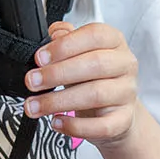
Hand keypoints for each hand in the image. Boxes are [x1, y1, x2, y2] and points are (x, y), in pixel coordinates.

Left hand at [23, 20, 143, 147]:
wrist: (114, 111)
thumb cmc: (93, 78)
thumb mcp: (79, 55)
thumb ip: (67, 41)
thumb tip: (55, 32)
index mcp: (114, 42)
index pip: (94, 35)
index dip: (65, 46)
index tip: (40, 58)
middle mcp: (125, 65)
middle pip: (95, 64)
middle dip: (57, 73)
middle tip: (32, 82)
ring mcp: (127, 93)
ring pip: (96, 95)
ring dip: (59, 101)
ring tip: (35, 106)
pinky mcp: (124, 119)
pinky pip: (102, 125)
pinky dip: (76, 126)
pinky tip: (57, 122)